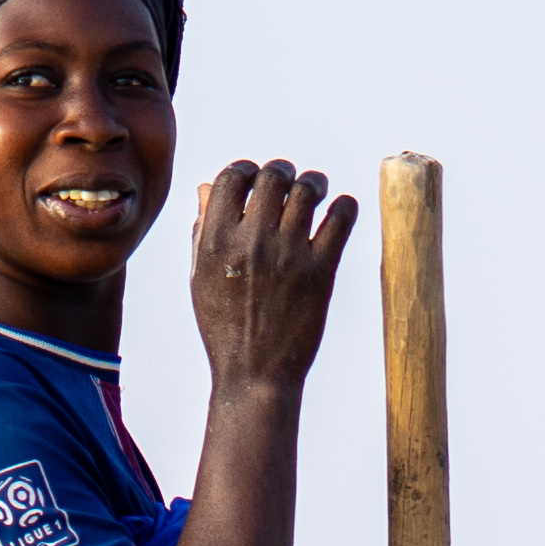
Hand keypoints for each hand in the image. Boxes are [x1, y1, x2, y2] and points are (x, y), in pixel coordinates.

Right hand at [186, 157, 352, 400]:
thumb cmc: (223, 328)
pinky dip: (344, 207)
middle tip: (290, 182)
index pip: (232, 176)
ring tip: (316, 192)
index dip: (247, 170)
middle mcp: (251, 242)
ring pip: (308, 190)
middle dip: (283, 172)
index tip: (256, 180)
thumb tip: (208, 187)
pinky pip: (341, 218)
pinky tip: (339, 212)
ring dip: (314, 183)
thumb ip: (203, 230)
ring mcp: (288, 255)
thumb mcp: (199, 279)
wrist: (255, 375)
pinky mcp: (320, 272)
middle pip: (274, 176)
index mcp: (216, 242)